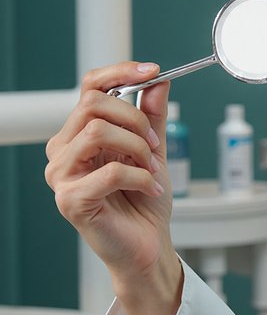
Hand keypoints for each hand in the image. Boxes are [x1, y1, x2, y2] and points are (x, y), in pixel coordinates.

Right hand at [44, 61, 175, 283]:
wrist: (148, 244)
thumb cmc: (144, 200)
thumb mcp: (154, 149)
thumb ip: (152, 115)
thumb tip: (158, 80)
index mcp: (80, 134)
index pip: (90, 87)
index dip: (120, 73)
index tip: (153, 70)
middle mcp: (64, 151)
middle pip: (93, 104)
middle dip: (135, 120)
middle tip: (155, 145)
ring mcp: (62, 176)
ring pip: (98, 132)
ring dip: (138, 148)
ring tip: (151, 168)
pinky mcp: (71, 201)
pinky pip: (110, 172)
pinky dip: (141, 177)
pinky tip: (150, 187)